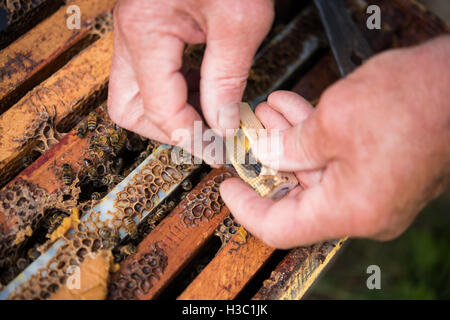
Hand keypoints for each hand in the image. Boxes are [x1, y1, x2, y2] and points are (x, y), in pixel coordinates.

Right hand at [107, 0, 273, 151]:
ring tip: (207, 115)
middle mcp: (130, 34)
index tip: (219, 147)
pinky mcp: (149, 28)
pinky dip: (174, 91)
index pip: (160, 110)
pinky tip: (204, 90)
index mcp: (145, 31)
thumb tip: (220, 123)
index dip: (191, 136)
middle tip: (203, 136)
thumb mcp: (241, 21)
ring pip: (134, 94)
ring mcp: (136, 31)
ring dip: (168, 112)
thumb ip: (227, 78)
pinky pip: (149, 74)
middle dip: (165, 129)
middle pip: (129, 108)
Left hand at [220, 36, 449, 248]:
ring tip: (269, 111)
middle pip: (299, 197)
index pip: (280, 227)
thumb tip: (267, 154)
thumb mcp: (333, 120)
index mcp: (350, 211)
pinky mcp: (384, 173)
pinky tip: (295, 111)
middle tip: (251, 133)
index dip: (246, 209)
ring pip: (317, 174)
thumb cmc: (414, 101)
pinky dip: (315, 139)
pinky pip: (338, 163)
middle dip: (269, 159)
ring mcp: (376, 193)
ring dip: (290, 142)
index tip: (228, 188)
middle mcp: (364, 211)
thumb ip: (291, 145)